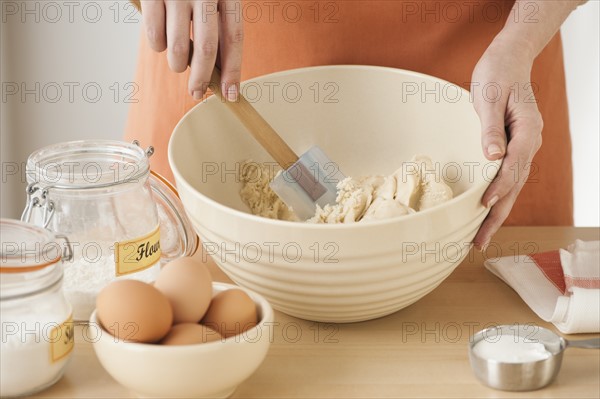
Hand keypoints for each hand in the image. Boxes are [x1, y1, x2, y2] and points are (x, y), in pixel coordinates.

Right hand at [140, 0, 241, 100]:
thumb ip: (219, 27)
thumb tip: (221, 72)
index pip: (234, 38)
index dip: (233, 70)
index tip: (231, 95)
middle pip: (207, 48)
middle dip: (202, 78)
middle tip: (198, 93)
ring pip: (177, 47)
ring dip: (177, 65)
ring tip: (178, 65)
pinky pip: (154, 35)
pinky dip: (158, 47)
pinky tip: (161, 42)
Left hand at [471, 38, 542, 249]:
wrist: (508, 60)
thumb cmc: (497, 74)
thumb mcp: (490, 97)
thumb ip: (491, 128)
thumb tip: (492, 157)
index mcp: (528, 131)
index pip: (514, 166)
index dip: (499, 188)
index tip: (484, 205)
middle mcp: (529, 144)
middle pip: (514, 186)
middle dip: (497, 215)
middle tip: (479, 242)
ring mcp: (522, 148)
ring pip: (511, 187)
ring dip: (496, 213)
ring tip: (479, 238)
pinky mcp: (512, 149)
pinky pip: (506, 179)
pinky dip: (496, 197)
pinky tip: (484, 212)